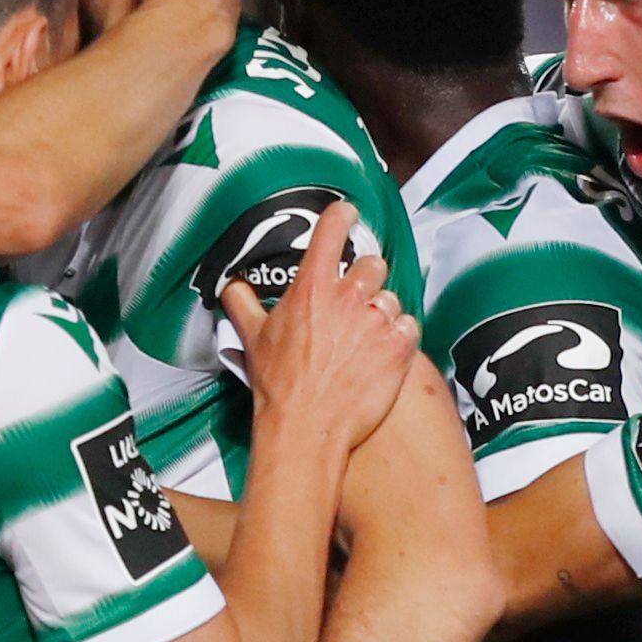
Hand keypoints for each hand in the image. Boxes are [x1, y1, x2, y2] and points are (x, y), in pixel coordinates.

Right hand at [223, 200, 415, 449]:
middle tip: (354, 304)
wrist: (307, 428)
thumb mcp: (252, 337)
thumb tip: (231, 285)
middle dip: (366, 280)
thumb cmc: (278, 385)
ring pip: (392, 297)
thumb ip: (242, 303)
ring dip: (383, 313)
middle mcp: (348, 296)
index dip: (343, 215)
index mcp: (311, 286)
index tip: (348, 213)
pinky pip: (410, 325)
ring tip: (365, 339)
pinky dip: (400, 337)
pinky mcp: (399, 347)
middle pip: (373, 263)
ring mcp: (376, 321)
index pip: (332, 229)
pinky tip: (382, 354)